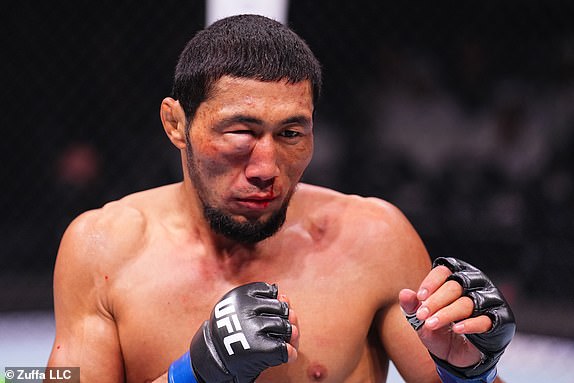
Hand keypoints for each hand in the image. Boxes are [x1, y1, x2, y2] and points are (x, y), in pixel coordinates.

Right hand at [189, 282, 295, 382]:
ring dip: (288, 335)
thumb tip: (286, 299)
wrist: (214, 358)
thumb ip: (265, 301)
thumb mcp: (241, 308)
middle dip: (283, 318)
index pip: (270, 291)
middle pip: (281, 308)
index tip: (267, 311)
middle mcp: (245, 309)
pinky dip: (289, 353)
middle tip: (277, 328)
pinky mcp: (258, 348)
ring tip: (282, 339)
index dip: (272, 302)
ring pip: (284, 326)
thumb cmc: (232, 329)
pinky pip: (284, 348)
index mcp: (240, 295)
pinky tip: (288, 354)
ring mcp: (252, 328)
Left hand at [399, 257, 514, 377]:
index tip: (419, 297)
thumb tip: (403, 294)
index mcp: (454, 278)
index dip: (431, 282)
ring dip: (447, 313)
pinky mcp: (498, 320)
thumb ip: (412, 306)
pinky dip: (469, 324)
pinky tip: (456, 329)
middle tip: (421, 315)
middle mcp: (474, 285)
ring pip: (467, 302)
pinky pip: (485, 320)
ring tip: (431, 324)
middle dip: (435, 301)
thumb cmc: (438, 328)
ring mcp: (488, 301)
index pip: (443, 271)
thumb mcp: (421, 319)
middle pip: (454, 286)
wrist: (455, 354)